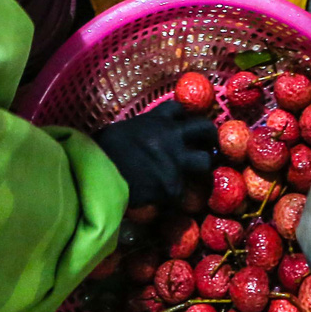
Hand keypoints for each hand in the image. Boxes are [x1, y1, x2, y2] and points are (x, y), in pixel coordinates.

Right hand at [93, 100, 215, 206]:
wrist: (100, 175)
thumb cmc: (102, 150)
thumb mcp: (121, 130)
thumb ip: (138, 131)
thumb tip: (137, 140)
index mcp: (156, 120)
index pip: (178, 109)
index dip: (183, 118)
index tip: (184, 125)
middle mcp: (172, 136)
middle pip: (205, 128)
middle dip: (210, 136)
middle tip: (208, 146)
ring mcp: (176, 162)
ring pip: (205, 162)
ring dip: (202, 169)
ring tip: (196, 177)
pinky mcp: (173, 186)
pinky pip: (183, 193)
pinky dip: (176, 198)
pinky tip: (168, 202)